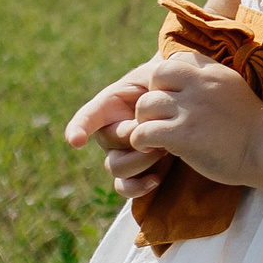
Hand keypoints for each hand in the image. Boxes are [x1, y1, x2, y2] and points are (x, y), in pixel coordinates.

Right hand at [67, 61, 170, 198]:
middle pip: (110, 142)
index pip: (88, 116)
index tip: (76, 141)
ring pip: (117, 167)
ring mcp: (120, 153)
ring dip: (142, 160)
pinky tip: (156, 178)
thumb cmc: (169, 84)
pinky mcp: (136, 170)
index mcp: (110, 105)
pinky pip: (125, 187)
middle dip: (137, 136)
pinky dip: (139, 186)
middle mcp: (109, 131)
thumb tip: (152, 102)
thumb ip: (153, 80)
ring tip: (164, 149)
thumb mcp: (161, 74)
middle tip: (161, 129)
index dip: (79, 128)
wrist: (186, 102)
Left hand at [127, 51, 262, 187]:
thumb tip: (177, 77)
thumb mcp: (231, 87)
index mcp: (214, 71)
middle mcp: (202, 84)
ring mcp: (192, 109)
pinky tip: (155, 148)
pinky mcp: (184, 135)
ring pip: (145, 104)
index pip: (174, 60)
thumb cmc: (247, 124)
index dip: (167, 81)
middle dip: (152, 96)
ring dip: (145, 121)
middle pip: (156, 77)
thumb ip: (207, 80)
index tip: (175, 99)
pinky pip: (143, 132)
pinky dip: (142, 142)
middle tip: (161, 116)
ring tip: (156, 134)